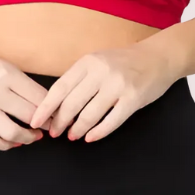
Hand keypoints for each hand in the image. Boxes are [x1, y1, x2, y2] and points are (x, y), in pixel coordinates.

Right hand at [0, 51, 49, 150]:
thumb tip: (47, 107)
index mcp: (7, 74)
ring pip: (11, 131)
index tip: (58, 115)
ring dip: (28, 138)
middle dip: (45, 124)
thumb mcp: (6, 67)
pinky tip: (13, 142)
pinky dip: (5, 145)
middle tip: (50, 127)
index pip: (39, 97)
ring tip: (34, 136)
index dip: (52, 109)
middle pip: (29, 115)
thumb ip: (25, 85)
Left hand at [28, 43, 179, 142]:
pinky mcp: (133, 98)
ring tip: (72, 136)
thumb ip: (80, 78)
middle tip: (54, 133)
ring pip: (90, 114)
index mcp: (88, 62)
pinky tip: (91, 137)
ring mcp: (118, 85)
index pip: (60, 87)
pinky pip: (112, 121)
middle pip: (72, 103)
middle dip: (60, 122)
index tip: (35, 120)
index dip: (46, 107)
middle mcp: (101, 72)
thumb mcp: (98, 61)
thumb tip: (57, 105)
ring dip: (78, 129)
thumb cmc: (124, 61)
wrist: (159, 57)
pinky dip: (98, 132)